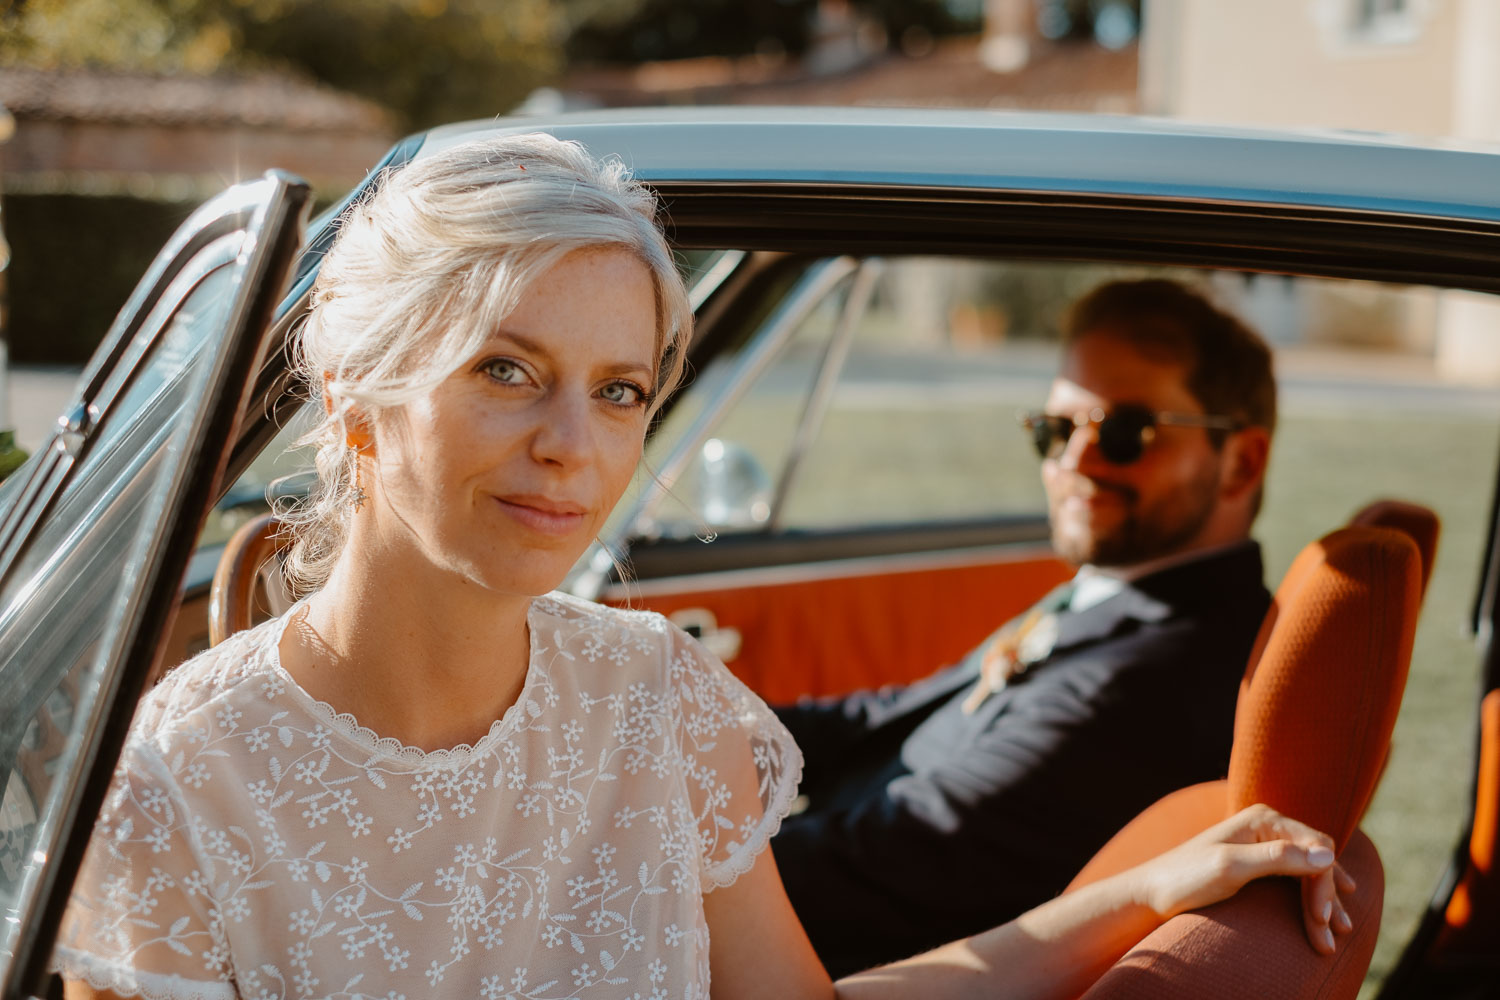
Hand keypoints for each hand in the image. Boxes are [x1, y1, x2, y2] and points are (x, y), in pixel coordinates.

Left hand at [1132, 804, 1356, 954]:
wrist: (1153, 893)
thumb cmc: (1187, 878)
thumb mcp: (1231, 867)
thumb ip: (1277, 858)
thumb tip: (1329, 853)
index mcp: (1263, 819)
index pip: (1316, 847)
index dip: (1325, 881)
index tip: (1321, 917)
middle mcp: (1267, 827)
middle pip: (1316, 861)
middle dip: (1326, 898)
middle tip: (1332, 936)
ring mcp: (1264, 845)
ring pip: (1309, 873)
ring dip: (1324, 903)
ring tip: (1338, 934)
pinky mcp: (1258, 865)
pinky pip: (1296, 880)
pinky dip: (1311, 900)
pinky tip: (1325, 914)